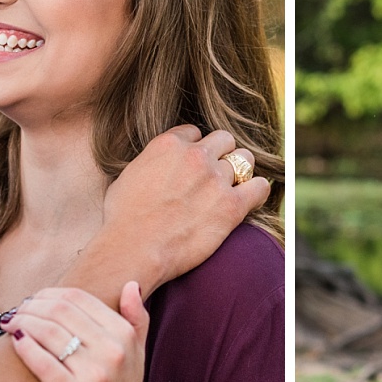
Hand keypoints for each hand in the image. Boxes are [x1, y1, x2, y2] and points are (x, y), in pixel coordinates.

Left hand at [2, 282, 150, 381]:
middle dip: (32, 306)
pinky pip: (44, 364)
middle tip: (15, 311)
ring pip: (50, 333)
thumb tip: (129, 284)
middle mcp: (113, 352)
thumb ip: (136, 319)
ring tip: (9, 324)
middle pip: (61, 312)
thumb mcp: (137, 355)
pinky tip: (14, 342)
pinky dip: (25, 348)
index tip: (33, 300)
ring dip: (23, 322)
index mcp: (125, 336)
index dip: (50, 294)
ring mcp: (95, 376)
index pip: (80, 298)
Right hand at [102, 125, 269, 289]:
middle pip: (224, 140)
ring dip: (239, 172)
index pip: (194, 132)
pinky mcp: (231, 206)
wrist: (133, 248)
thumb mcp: (128, 177)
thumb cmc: (122, 220)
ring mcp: (215, 179)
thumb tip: (156, 167)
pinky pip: (260, 187)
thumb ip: (150, 164)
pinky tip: (249, 199)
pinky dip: (257, 191)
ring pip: (244, 161)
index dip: (194, 148)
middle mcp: (196, 156)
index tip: (192, 164)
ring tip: (233, 187)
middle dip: (221, 154)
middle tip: (215, 175)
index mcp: (168, 145)